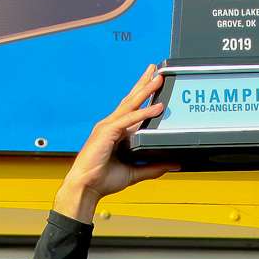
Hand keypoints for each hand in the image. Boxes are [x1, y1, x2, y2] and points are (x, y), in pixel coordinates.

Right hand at [53, 64, 179, 221]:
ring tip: (158, 79)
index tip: (154, 83)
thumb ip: (153, 167)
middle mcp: (111, 125)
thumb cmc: (102, 179)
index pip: (132, 108)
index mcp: (116, 132)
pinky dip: (143, 113)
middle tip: (156, 70)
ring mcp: (107, 127)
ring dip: (145, 91)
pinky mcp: (106, 133)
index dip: (143, 95)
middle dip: (144, 84)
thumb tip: (173, 164)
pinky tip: (156, 108)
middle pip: (130, 100)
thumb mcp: (134, 172)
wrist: (86, 188)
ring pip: (130, 104)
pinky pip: (128, 120)